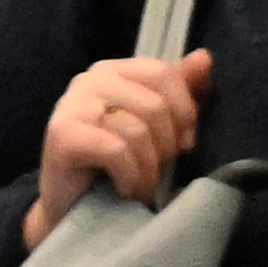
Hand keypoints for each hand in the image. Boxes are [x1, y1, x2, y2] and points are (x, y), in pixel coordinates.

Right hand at [31, 47, 211, 237]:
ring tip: (141, 182)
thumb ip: (181, 89)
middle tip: (156, 167)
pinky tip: (125, 187)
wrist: (76, 208)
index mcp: (113, 71)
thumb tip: (204, 57)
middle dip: (166, 145)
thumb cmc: (119, 165)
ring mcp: (71, 106)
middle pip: (154, 106)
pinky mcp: (63, 136)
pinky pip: (117, 150)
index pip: (163, 73)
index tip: (184, 141)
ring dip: (149, 168)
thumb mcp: (158, 124)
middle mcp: (88, 80)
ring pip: (137, 131)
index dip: (184, 110)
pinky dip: (130, 176)